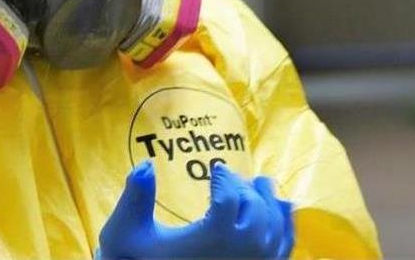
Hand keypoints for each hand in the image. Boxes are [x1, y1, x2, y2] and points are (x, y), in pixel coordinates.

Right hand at [97, 161, 293, 258]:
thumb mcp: (128, 233)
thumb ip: (135, 196)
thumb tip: (146, 163)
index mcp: (212, 238)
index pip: (229, 199)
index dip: (224, 178)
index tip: (216, 167)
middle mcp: (241, 254)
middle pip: (257, 211)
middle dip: (247, 188)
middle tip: (234, 176)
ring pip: (276, 232)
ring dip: (272, 204)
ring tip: (263, 186)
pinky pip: (283, 252)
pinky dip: (287, 230)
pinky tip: (284, 214)